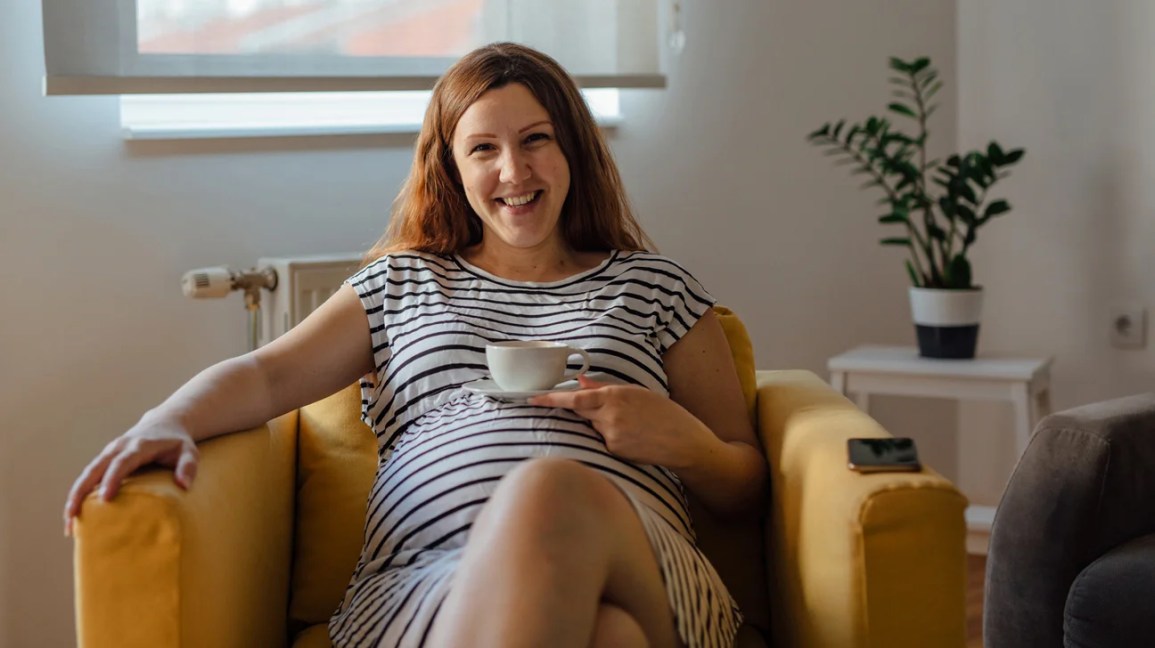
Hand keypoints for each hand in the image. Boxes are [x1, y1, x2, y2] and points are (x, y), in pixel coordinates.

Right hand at [63, 417, 198, 536]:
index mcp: (139, 446)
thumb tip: (183, 486)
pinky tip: (75, 515)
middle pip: (95, 468)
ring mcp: (109, 453)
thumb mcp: (189, 451)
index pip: (122, 462)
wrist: (164, 423)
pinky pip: (88, 477)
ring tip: (69, 522)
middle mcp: (119, 447)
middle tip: (73, 515)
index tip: (105, 499)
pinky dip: (79, 494)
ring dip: (75, 496)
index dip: (113, 479)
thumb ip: (188, 466)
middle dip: (82, 491)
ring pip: (87, 474)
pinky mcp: (105, 460)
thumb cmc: (178, 442)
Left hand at [528, 375, 713, 467]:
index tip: (533, 398)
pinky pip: (603, 441)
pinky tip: (633, 438)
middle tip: (604, 409)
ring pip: (593, 427)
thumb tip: (582, 382)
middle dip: (580, 409)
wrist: (684, 443)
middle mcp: (609, 416)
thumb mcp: (637, 393)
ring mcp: (610, 436)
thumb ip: (606, 388)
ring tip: (632, 424)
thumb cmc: (665, 414)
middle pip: (580, 412)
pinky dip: (611, 437)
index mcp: (615, 396)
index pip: (574, 397)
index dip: (551, 399)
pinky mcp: (614, 451)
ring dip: (602, 423)